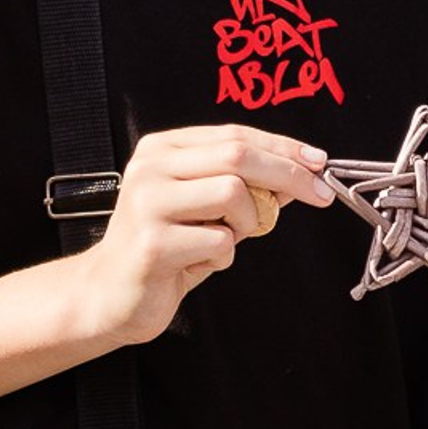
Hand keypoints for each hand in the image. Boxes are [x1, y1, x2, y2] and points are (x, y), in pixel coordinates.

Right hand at [79, 126, 332, 345]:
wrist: (108, 294)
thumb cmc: (163, 247)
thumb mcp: (205, 208)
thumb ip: (245, 186)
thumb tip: (302, 172)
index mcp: (161, 149)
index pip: (235, 134)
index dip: (284, 148)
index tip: (319, 163)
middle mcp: (150, 168)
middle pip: (238, 155)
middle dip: (288, 175)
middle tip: (319, 196)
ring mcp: (148, 204)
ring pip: (232, 194)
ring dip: (248, 222)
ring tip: (224, 239)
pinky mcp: (153, 244)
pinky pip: (220, 242)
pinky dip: (224, 256)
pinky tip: (200, 262)